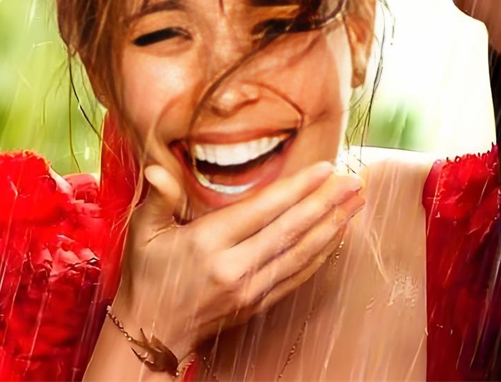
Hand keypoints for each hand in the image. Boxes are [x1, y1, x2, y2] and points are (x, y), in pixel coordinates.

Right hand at [110, 161, 364, 357]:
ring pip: (300, 254)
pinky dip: (321, 255)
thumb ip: (159, 198)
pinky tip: (337, 235)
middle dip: (326, 203)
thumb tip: (158, 171)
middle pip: (290, 230)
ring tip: (356, 203)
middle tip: (354, 181)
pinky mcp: (258, 304)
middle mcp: (233, 267)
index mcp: (207, 243)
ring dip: (333, 227)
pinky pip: (297, 276)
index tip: (324, 169)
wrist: (153, 331)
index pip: (263, 210)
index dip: (296, 189)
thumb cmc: (147, 274)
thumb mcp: (144, 232)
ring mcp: (249, 289)